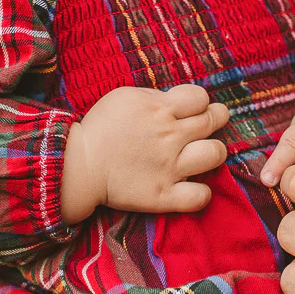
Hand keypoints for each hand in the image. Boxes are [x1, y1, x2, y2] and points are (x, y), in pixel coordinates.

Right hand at [61, 84, 228, 221]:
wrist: (78, 165)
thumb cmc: (100, 127)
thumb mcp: (126, 97)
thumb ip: (156, 98)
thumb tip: (178, 102)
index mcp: (160, 109)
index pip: (201, 97)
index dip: (200, 102)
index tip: (191, 109)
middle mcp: (170, 136)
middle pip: (213, 121)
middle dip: (216, 119)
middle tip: (206, 125)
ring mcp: (169, 167)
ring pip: (215, 154)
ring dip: (214, 152)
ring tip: (203, 153)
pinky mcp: (163, 195)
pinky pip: (199, 196)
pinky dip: (201, 193)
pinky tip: (192, 187)